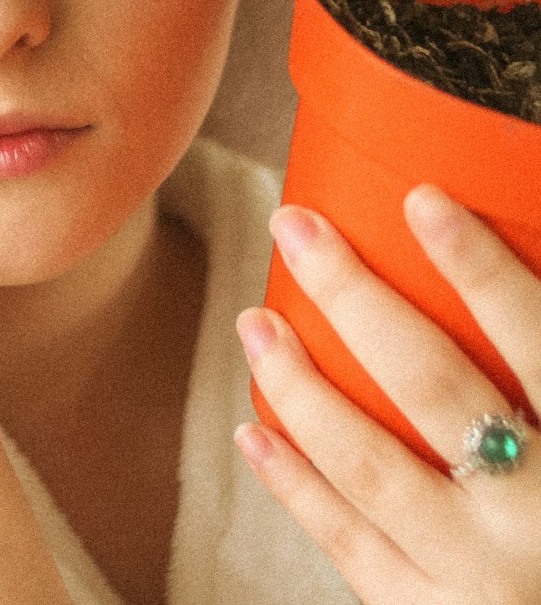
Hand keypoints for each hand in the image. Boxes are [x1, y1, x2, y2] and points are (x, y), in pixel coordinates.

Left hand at [234, 190, 540, 603]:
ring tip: (254, 321)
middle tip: (294, 227)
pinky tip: (255, 431)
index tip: (421, 198)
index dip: (479, 269)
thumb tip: (512, 234)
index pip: (536, 341)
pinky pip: (350, 547)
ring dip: (301, 386)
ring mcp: (480, 575)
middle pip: (431, 386)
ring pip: (369, 466)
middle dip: (352, 297)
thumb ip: (540, 359)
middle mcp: (535, 517)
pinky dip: (296, 486)